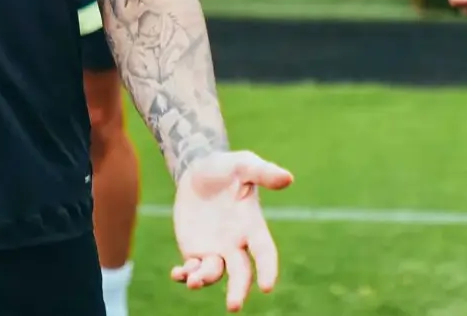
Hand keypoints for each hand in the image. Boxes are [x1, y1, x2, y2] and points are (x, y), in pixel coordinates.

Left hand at [169, 151, 293, 310]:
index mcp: (252, 226)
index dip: (268, 269)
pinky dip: (185, 275)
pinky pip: (192, 269)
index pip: (265, 253)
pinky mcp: (195, 250)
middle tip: (233, 306)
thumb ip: (263, 172)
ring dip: (205, 279)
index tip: (267, 286)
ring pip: (214, 273)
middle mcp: (236, 244)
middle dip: (238, 290)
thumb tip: (288, 178)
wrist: (198, 170)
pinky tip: (177, 274)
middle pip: (241, 273)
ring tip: (194, 282)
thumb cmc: (226, 167)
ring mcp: (216, 249)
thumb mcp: (244, 164)